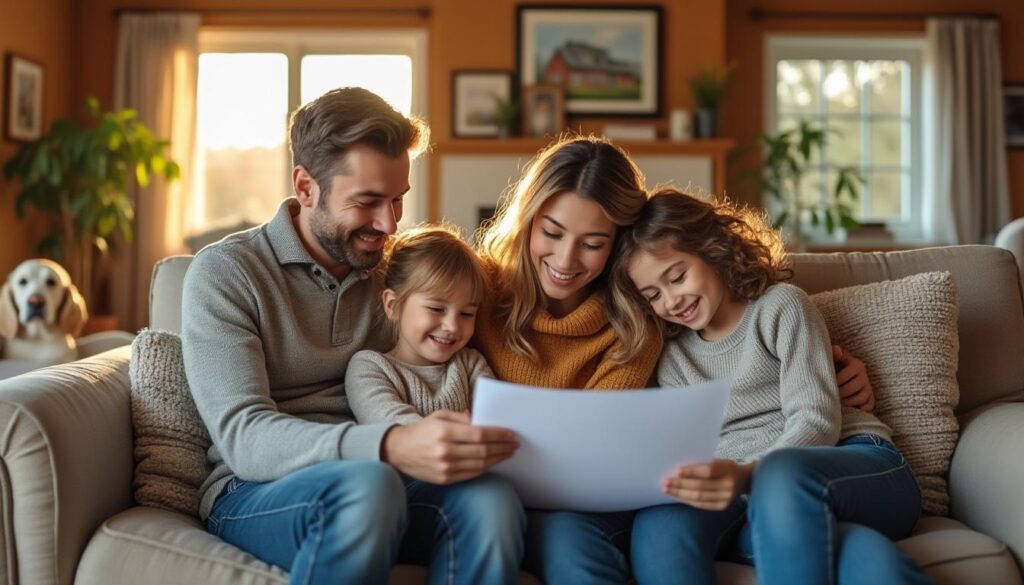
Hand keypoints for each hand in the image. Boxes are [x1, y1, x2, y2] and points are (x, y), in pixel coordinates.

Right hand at [381, 410, 518, 483]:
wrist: (399, 451)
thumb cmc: (422, 430)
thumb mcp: (440, 416)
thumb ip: (462, 418)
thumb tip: (484, 421)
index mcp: (444, 432)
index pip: (479, 434)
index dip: (498, 434)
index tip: (511, 434)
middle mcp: (445, 451)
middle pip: (483, 451)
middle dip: (502, 447)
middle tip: (514, 444)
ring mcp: (445, 468)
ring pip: (480, 465)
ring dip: (498, 459)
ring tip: (508, 453)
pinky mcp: (445, 479)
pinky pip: (471, 474)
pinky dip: (485, 468)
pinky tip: (493, 462)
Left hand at [663, 459, 753, 509]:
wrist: (744, 480)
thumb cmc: (725, 467)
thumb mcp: (719, 461)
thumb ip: (703, 465)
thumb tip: (678, 470)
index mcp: (727, 469)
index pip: (707, 471)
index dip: (692, 472)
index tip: (676, 471)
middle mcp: (728, 485)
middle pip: (701, 486)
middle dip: (681, 485)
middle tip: (666, 482)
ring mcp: (726, 498)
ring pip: (699, 498)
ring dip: (681, 494)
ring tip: (667, 490)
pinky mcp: (722, 506)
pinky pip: (702, 505)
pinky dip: (688, 501)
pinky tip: (678, 497)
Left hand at [833, 345, 875, 411]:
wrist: (845, 376)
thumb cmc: (836, 367)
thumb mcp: (834, 358)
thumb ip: (833, 354)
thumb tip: (835, 350)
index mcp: (857, 365)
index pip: (844, 376)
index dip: (833, 382)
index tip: (824, 385)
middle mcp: (865, 376)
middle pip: (852, 388)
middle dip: (839, 394)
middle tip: (828, 396)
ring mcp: (869, 388)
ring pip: (860, 398)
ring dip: (847, 402)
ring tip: (836, 403)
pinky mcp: (871, 399)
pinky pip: (868, 406)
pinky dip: (859, 409)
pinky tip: (847, 409)